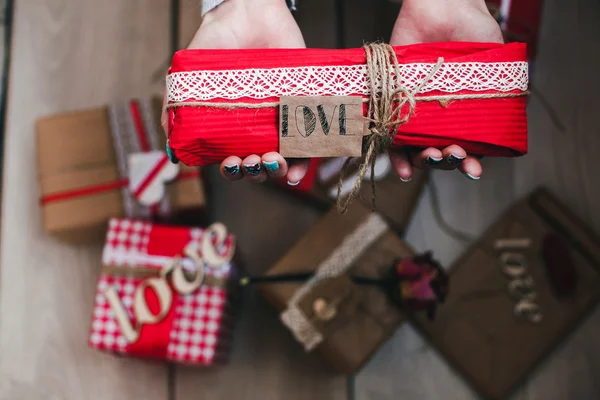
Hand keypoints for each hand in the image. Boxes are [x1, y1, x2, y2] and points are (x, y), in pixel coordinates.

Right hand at [188, 0, 308, 183]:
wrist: (250, 11)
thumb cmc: (218, 40)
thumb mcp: (188, 74)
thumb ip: (175, 107)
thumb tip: (170, 146)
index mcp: (230, 125)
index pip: (232, 160)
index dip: (231, 171)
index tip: (228, 163)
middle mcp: (256, 126)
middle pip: (256, 165)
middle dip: (252, 172)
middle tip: (249, 162)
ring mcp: (280, 118)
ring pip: (282, 159)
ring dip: (276, 170)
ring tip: (270, 160)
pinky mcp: (303, 107)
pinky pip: (308, 143)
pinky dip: (303, 162)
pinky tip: (294, 171)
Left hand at [388, 0, 502, 180]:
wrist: (441, 5)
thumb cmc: (472, 29)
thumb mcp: (497, 57)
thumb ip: (502, 83)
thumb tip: (512, 110)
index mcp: (467, 113)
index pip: (469, 148)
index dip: (471, 163)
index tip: (473, 169)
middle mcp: (442, 117)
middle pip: (442, 153)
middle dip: (447, 161)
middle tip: (451, 154)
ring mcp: (417, 112)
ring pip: (417, 150)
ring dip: (423, 162)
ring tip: (429, 159)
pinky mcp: (393, 104)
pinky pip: (391, 136)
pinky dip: (396, 156)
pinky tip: (402, 170)